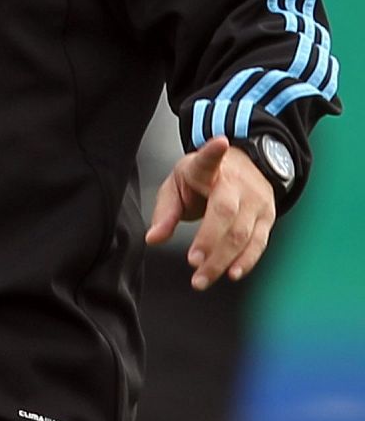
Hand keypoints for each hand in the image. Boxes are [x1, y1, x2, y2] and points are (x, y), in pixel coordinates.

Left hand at [147, 135, 275, 288]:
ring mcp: (256, 201)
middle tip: (193, 263)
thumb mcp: (178, 185)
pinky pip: (258, 243)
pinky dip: (245, 261)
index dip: (214, 151)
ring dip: (222, 260)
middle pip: (226, 212)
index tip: (221, 142)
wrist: (244, 168)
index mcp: (210, 168)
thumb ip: (166, 213)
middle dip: (209, 240)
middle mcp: (237, 183)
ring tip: (202, 278)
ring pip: (243, 234)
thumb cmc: (203, 179)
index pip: (210, 159)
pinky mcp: (267, 218)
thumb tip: (153, 239)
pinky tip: (231, 273)